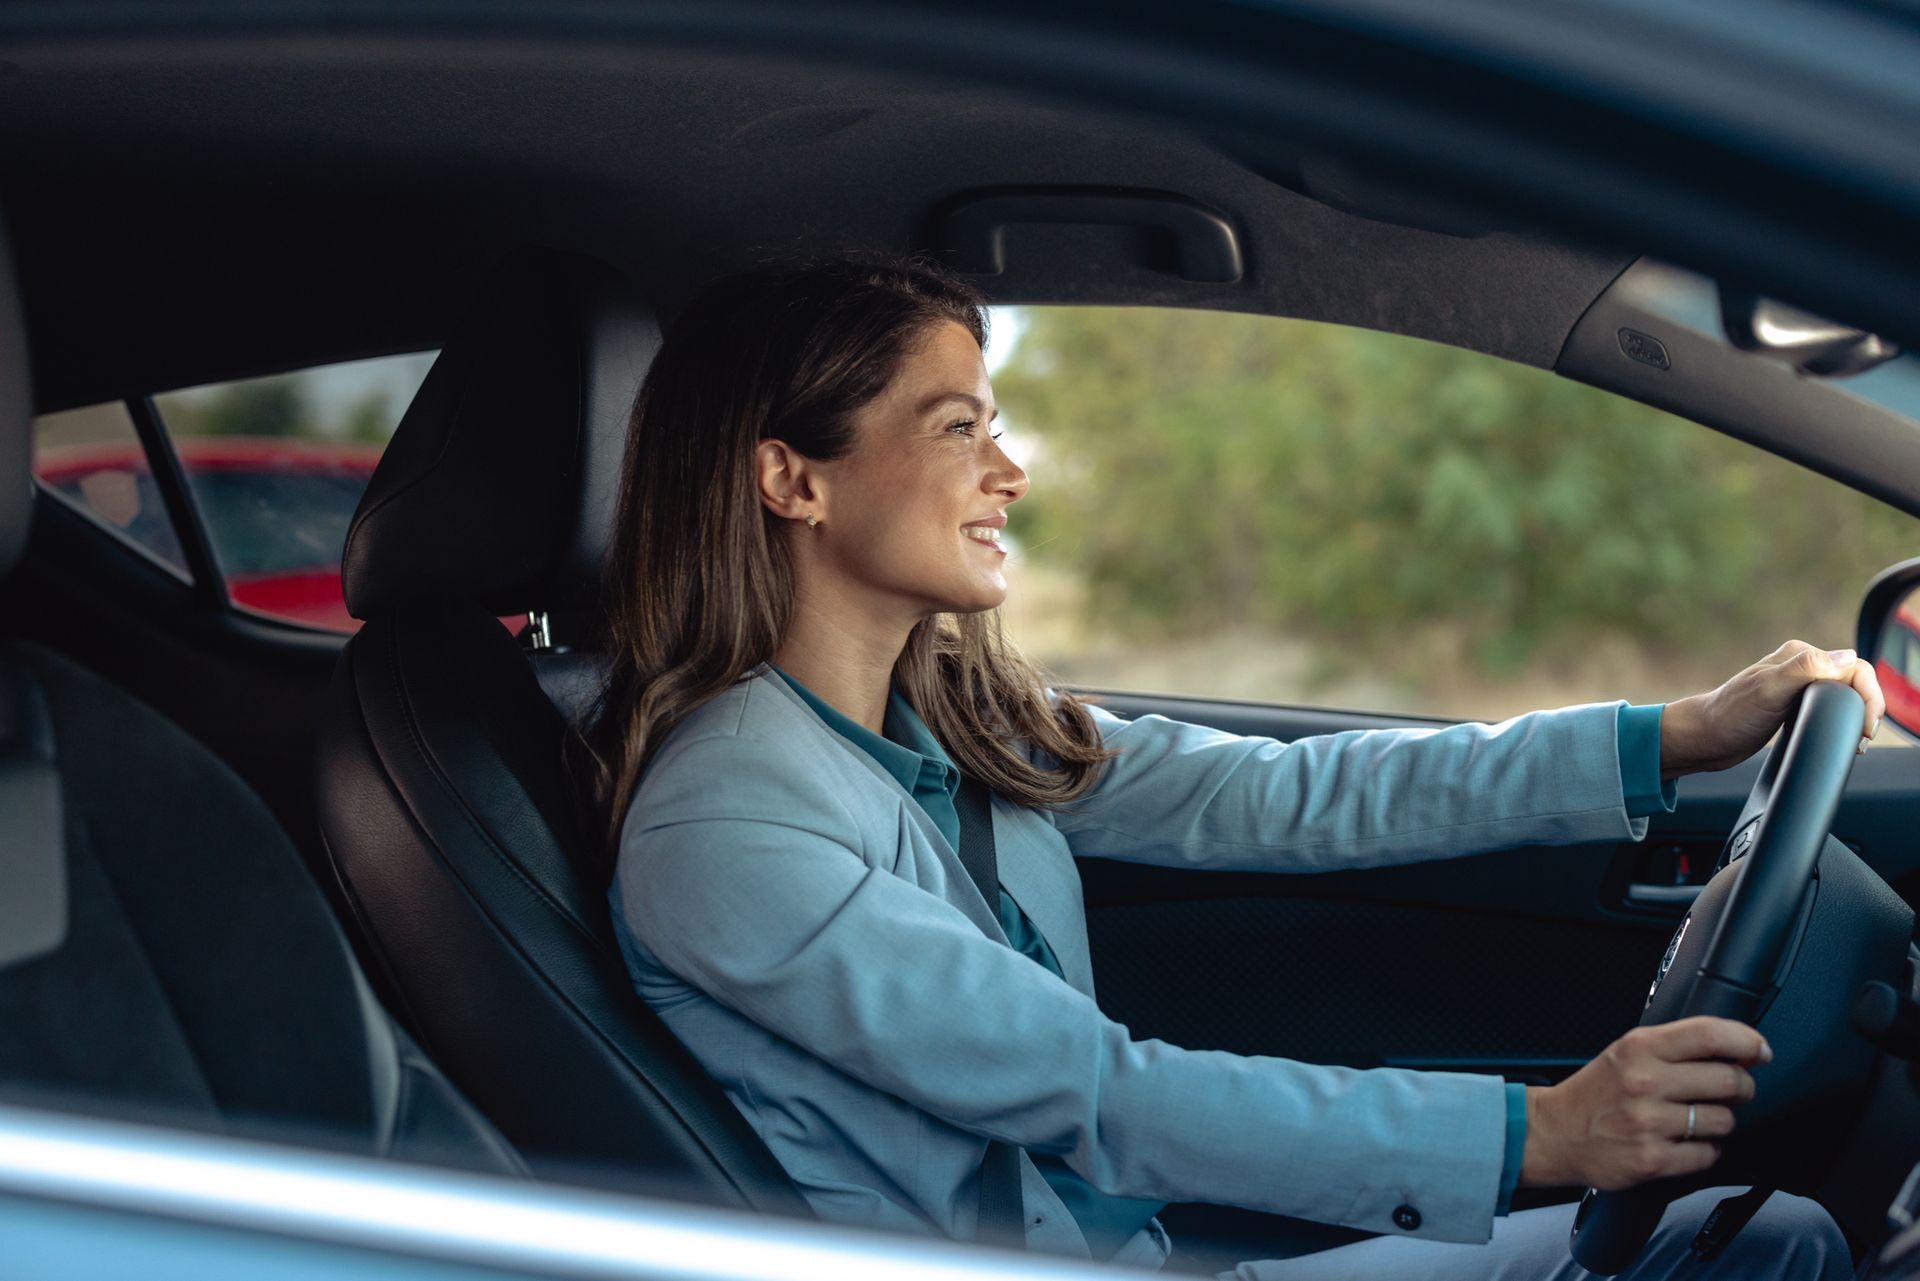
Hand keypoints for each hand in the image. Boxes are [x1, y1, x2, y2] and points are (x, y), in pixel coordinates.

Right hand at [1519, 1017, 1768, 1189]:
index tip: (1760, 1051)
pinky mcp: (1653, 1160)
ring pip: (1724, 1120)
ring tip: (1696, 1119)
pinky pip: (1709, 1154)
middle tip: (1733, 1090)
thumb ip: (1674, 1046)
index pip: (1709, 1034)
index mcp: (1639, 1047)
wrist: (1554, 1133)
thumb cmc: (1596, 1093)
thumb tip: (1736, 1047)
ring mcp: (1649, 1123)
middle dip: (1742, 1086)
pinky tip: (1685, 1143)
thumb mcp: (1626, 1052)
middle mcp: (1645, 1082)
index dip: (1747, 1041)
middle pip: (1729, 1079)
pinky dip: (1705, 1150)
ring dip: (1720, 1121)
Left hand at [1659, 640, 1885, 778]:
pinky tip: (1841, 738)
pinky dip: (1842, 722)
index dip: (1869, 696)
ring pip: (1844, 696)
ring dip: (1857, 716)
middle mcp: (1801, 667)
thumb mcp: (1769, 690)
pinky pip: (1830, 709)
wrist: (1703, 738)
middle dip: (1867, 708)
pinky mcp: (1793, 706)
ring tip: (1857, 742)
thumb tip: (1846, 658)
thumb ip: (1805, 669)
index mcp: (1800, 655)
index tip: (1866, 727)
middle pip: (1854, 681)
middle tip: (1863, 738)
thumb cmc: (1730, 715)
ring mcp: (1797, 687)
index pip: (1854, 667)